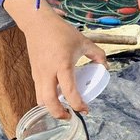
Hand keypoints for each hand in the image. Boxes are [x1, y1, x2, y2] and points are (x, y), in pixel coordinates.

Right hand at [5, 0, 106, 118]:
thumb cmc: (61, 32)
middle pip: (49, 102)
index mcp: (62, 65)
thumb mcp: (83, 42)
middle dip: (60, 114)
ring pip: (40, 100)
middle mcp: (48, 72)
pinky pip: (38, 92)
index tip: (86, 109)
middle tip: (71, 116)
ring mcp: (38, 74)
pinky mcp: (34, 74)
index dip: (78, 104)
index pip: (69, 91)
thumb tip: (105, 67)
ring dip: (51, 109)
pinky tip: (57, 98)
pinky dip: (47, 99)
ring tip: (64, 109)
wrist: (38, 24)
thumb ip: (97, 54)